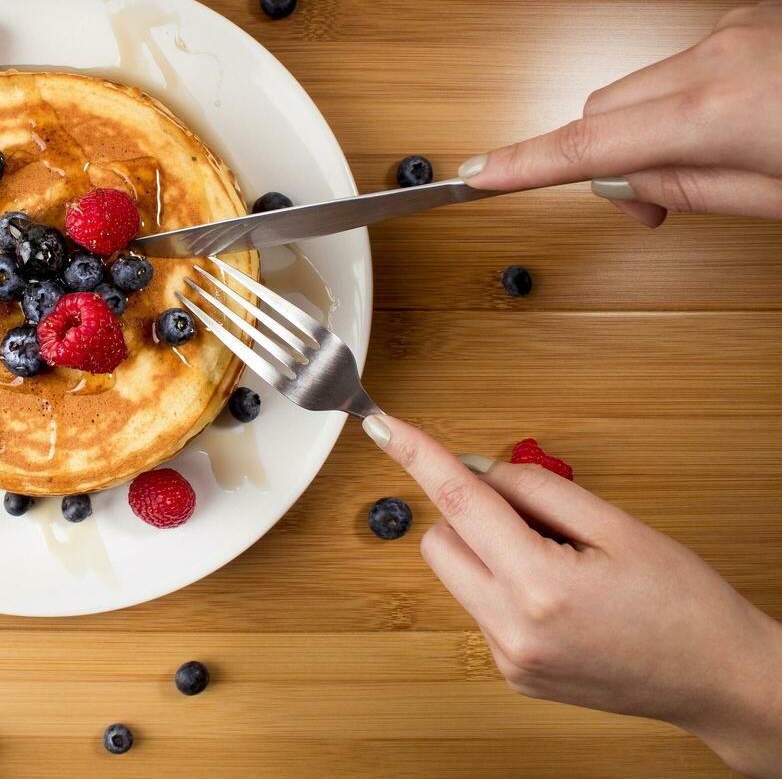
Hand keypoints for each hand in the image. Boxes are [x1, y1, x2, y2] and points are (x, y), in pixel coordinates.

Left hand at [363, 414, 781, 776]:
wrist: (721, 680)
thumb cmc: (685, 603)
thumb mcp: (617, 525)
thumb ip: (536, 490)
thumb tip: (477, 469)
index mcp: (538, 587)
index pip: (458, 502)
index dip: (419, 456)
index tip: (387, 428)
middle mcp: (511, 630)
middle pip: (440, 541)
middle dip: (472, 516)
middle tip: (539, 518)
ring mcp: (508, 659)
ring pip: (457, 575)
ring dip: (490, 553)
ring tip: (564, 564)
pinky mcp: (513, 674)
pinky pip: (481, 608)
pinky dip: (505, 588)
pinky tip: (563, 599)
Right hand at [458, 0, 781, 226]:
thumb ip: (698, 188)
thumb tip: (631, 182)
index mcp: (720, 109)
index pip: (590, 145)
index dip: (527, 163)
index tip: (481, 173)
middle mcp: (718, 55)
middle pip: (605, 110)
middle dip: (609, 157)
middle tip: (651, 207)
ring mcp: (738, 27)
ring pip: (648, 86)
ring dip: (655, 126)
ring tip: (718, 160)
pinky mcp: (759, 15)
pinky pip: (693, 61)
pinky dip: (696, 97)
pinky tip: (746, 118)